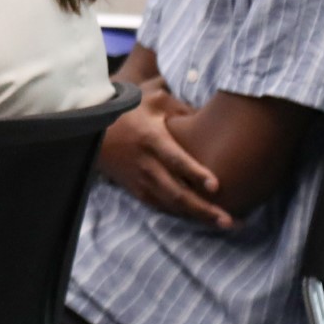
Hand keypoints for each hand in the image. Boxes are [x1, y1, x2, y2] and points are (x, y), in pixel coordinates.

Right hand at [97, 83, 231, 227]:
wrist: (93, 129)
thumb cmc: (129, 111)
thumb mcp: (154, 100)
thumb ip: (182, 109)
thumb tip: (209, 117)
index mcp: (152, 139)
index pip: (175, 160)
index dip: (195, 174)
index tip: (216, 186)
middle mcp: (146, 165)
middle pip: (177, 193)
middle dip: (203, 209)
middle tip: (229, 220)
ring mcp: (140, 181)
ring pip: (171, 205)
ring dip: (198, 217)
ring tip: (224, 224)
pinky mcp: (137, 191)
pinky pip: (162, 208)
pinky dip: (182, 215)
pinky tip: (202, 219)